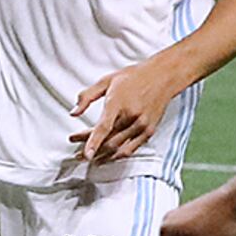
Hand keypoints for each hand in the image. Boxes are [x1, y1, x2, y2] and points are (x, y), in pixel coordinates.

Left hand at [73, 55, 189, 164]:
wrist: (163, 76)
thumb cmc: (134, 77)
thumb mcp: (106, 81)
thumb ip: (86, 96)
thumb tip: (73, 113)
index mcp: (118, 103)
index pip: (104, 127)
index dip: (93, 143)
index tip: (86, 155)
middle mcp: (132, 116)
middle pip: (109, 140)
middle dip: (92, 150)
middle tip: (78, 155)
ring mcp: (142, 125)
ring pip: (119, 148)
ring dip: (103, 156)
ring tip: (91, 159)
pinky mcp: (149, 131)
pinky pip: (131, 149)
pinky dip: (118, 155)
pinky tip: (108, 157)